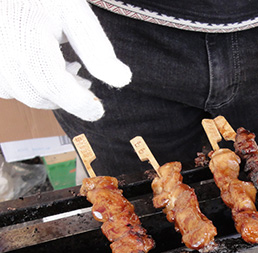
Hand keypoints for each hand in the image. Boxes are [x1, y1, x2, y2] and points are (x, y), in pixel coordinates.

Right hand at [0, 0, 130, 120]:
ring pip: (26, 95)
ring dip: (51, 92)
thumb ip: (97, 49)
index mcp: (26, 37)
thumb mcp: (75, 13)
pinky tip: (45, 67)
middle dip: (67, 96)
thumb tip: (122, 80)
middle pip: (40, 95)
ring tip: (68, 68)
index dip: (78, 103)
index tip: (99, 111)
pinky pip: (11, 89)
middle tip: (85, 83)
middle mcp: (2, 52)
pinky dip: (32, 86)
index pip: (53, 84)